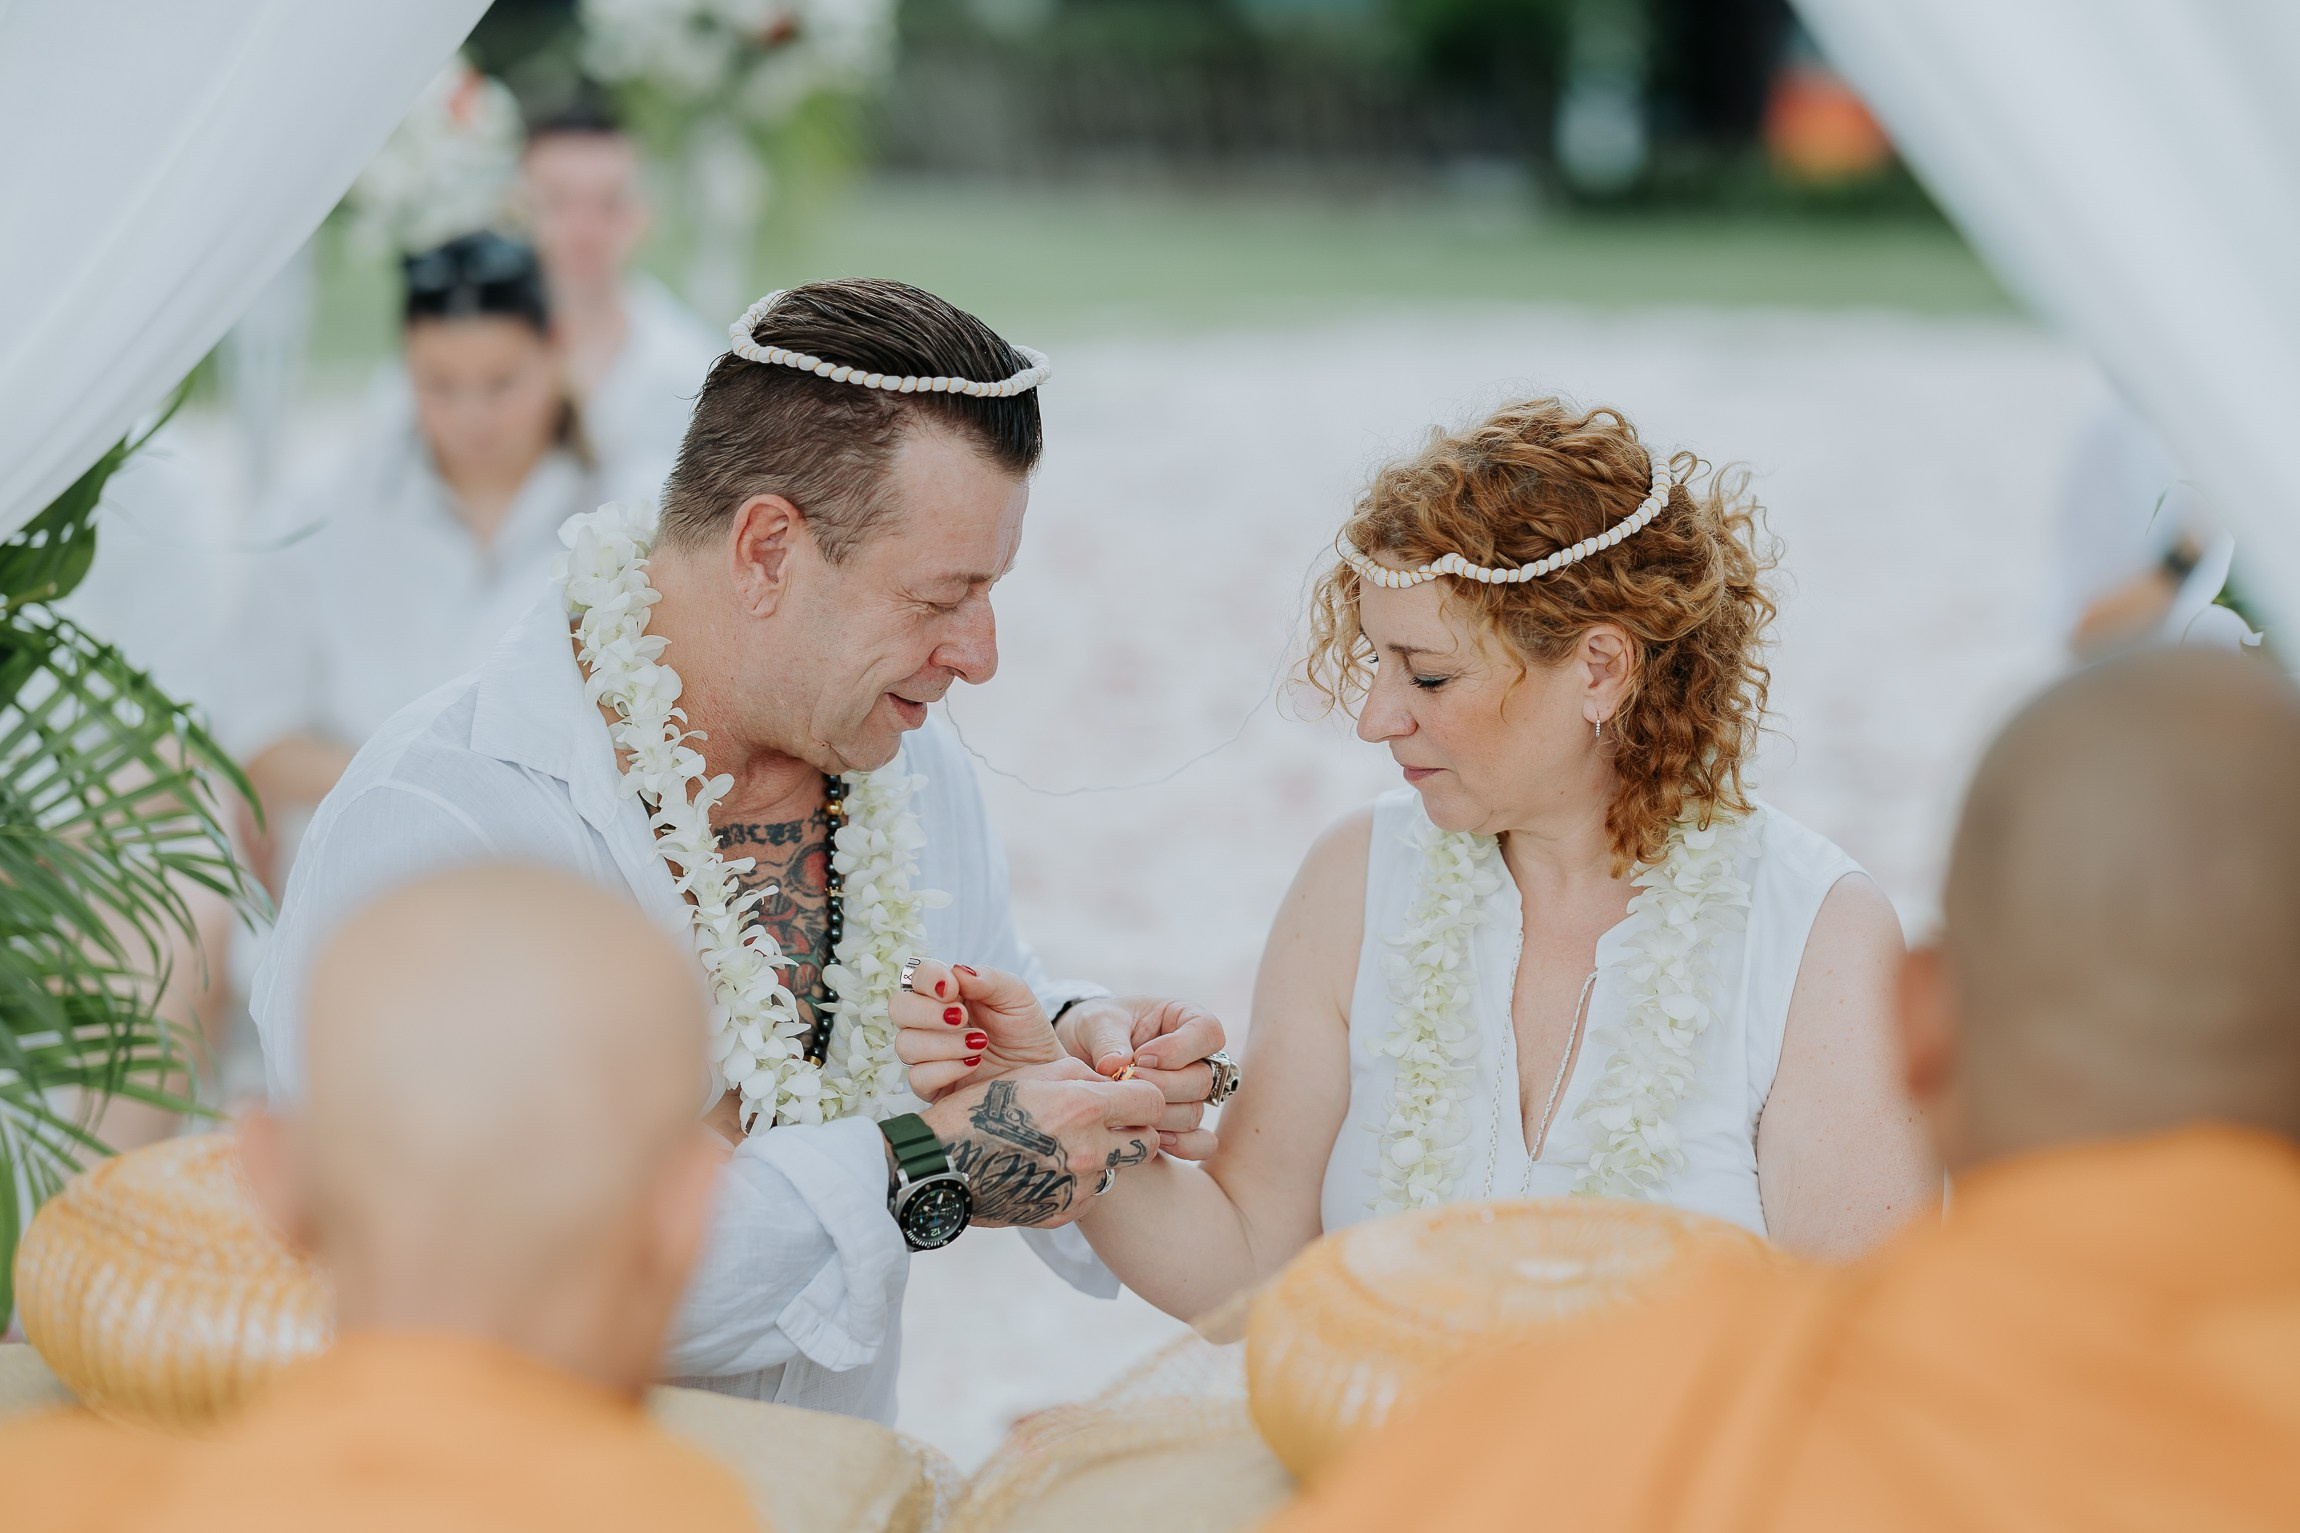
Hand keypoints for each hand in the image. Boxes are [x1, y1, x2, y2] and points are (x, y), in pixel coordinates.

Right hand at [891, 960, 1062, 1099]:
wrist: (1041, 1071)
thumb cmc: (1025, 1030)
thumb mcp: (1017, 997)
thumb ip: (989, 979)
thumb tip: (957, 971)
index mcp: (945, 993)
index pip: (917, 975)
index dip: (928, 978)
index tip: (952, 989)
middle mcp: (929, 1021)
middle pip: (898, 1008)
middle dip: (927, 1013)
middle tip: (961, 1018)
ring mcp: (928, 1054)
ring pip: (905, 1044)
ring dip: (943, 1043)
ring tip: (979, 1044)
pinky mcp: (932, 1085)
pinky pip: (918, 1078)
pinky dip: (945, 1069)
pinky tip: (972, 1063)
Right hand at [920, 1059, 1164, 1227]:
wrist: (940, 1166)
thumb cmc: (980, 1111)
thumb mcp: (1030, 1074)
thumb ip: (1081, 1074)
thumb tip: (1113, 1081)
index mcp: (1084, 1108)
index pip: (1152, 1101)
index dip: (1145, 1095)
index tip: (1132, 1095)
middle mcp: (1089, 1151)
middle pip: (1149, 1142)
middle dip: (1136, 1130)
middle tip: (1110, 1123)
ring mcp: (1078, 1188)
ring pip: (1117, 1170)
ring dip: (1102, 1157)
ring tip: (1061, 1147)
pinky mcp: (1064, 1213)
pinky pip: (1088, 1195)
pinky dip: (1076, 1182)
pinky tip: (1044, 1169)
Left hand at [1055, 997, 1227, 1159]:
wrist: (1080, 1054)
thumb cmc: (1096, 1028)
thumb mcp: (1097, 1022)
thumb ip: (1108, 1040)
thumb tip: (1115, 1066)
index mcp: (1186, 1020)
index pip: (1208, 1032)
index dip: (1180, 1049)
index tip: (1141, 1056)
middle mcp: (1196, 1058)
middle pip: (1203, 1080)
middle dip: (1163, 1086)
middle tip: (1126, 1083)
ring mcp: (1190, 1094)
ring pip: (1195, 1112)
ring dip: (1159, 1115)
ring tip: (1125, 1107)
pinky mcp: (1180, 1124)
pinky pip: (1201, 1143)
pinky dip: (1181, 1145)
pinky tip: (1151, 1138)